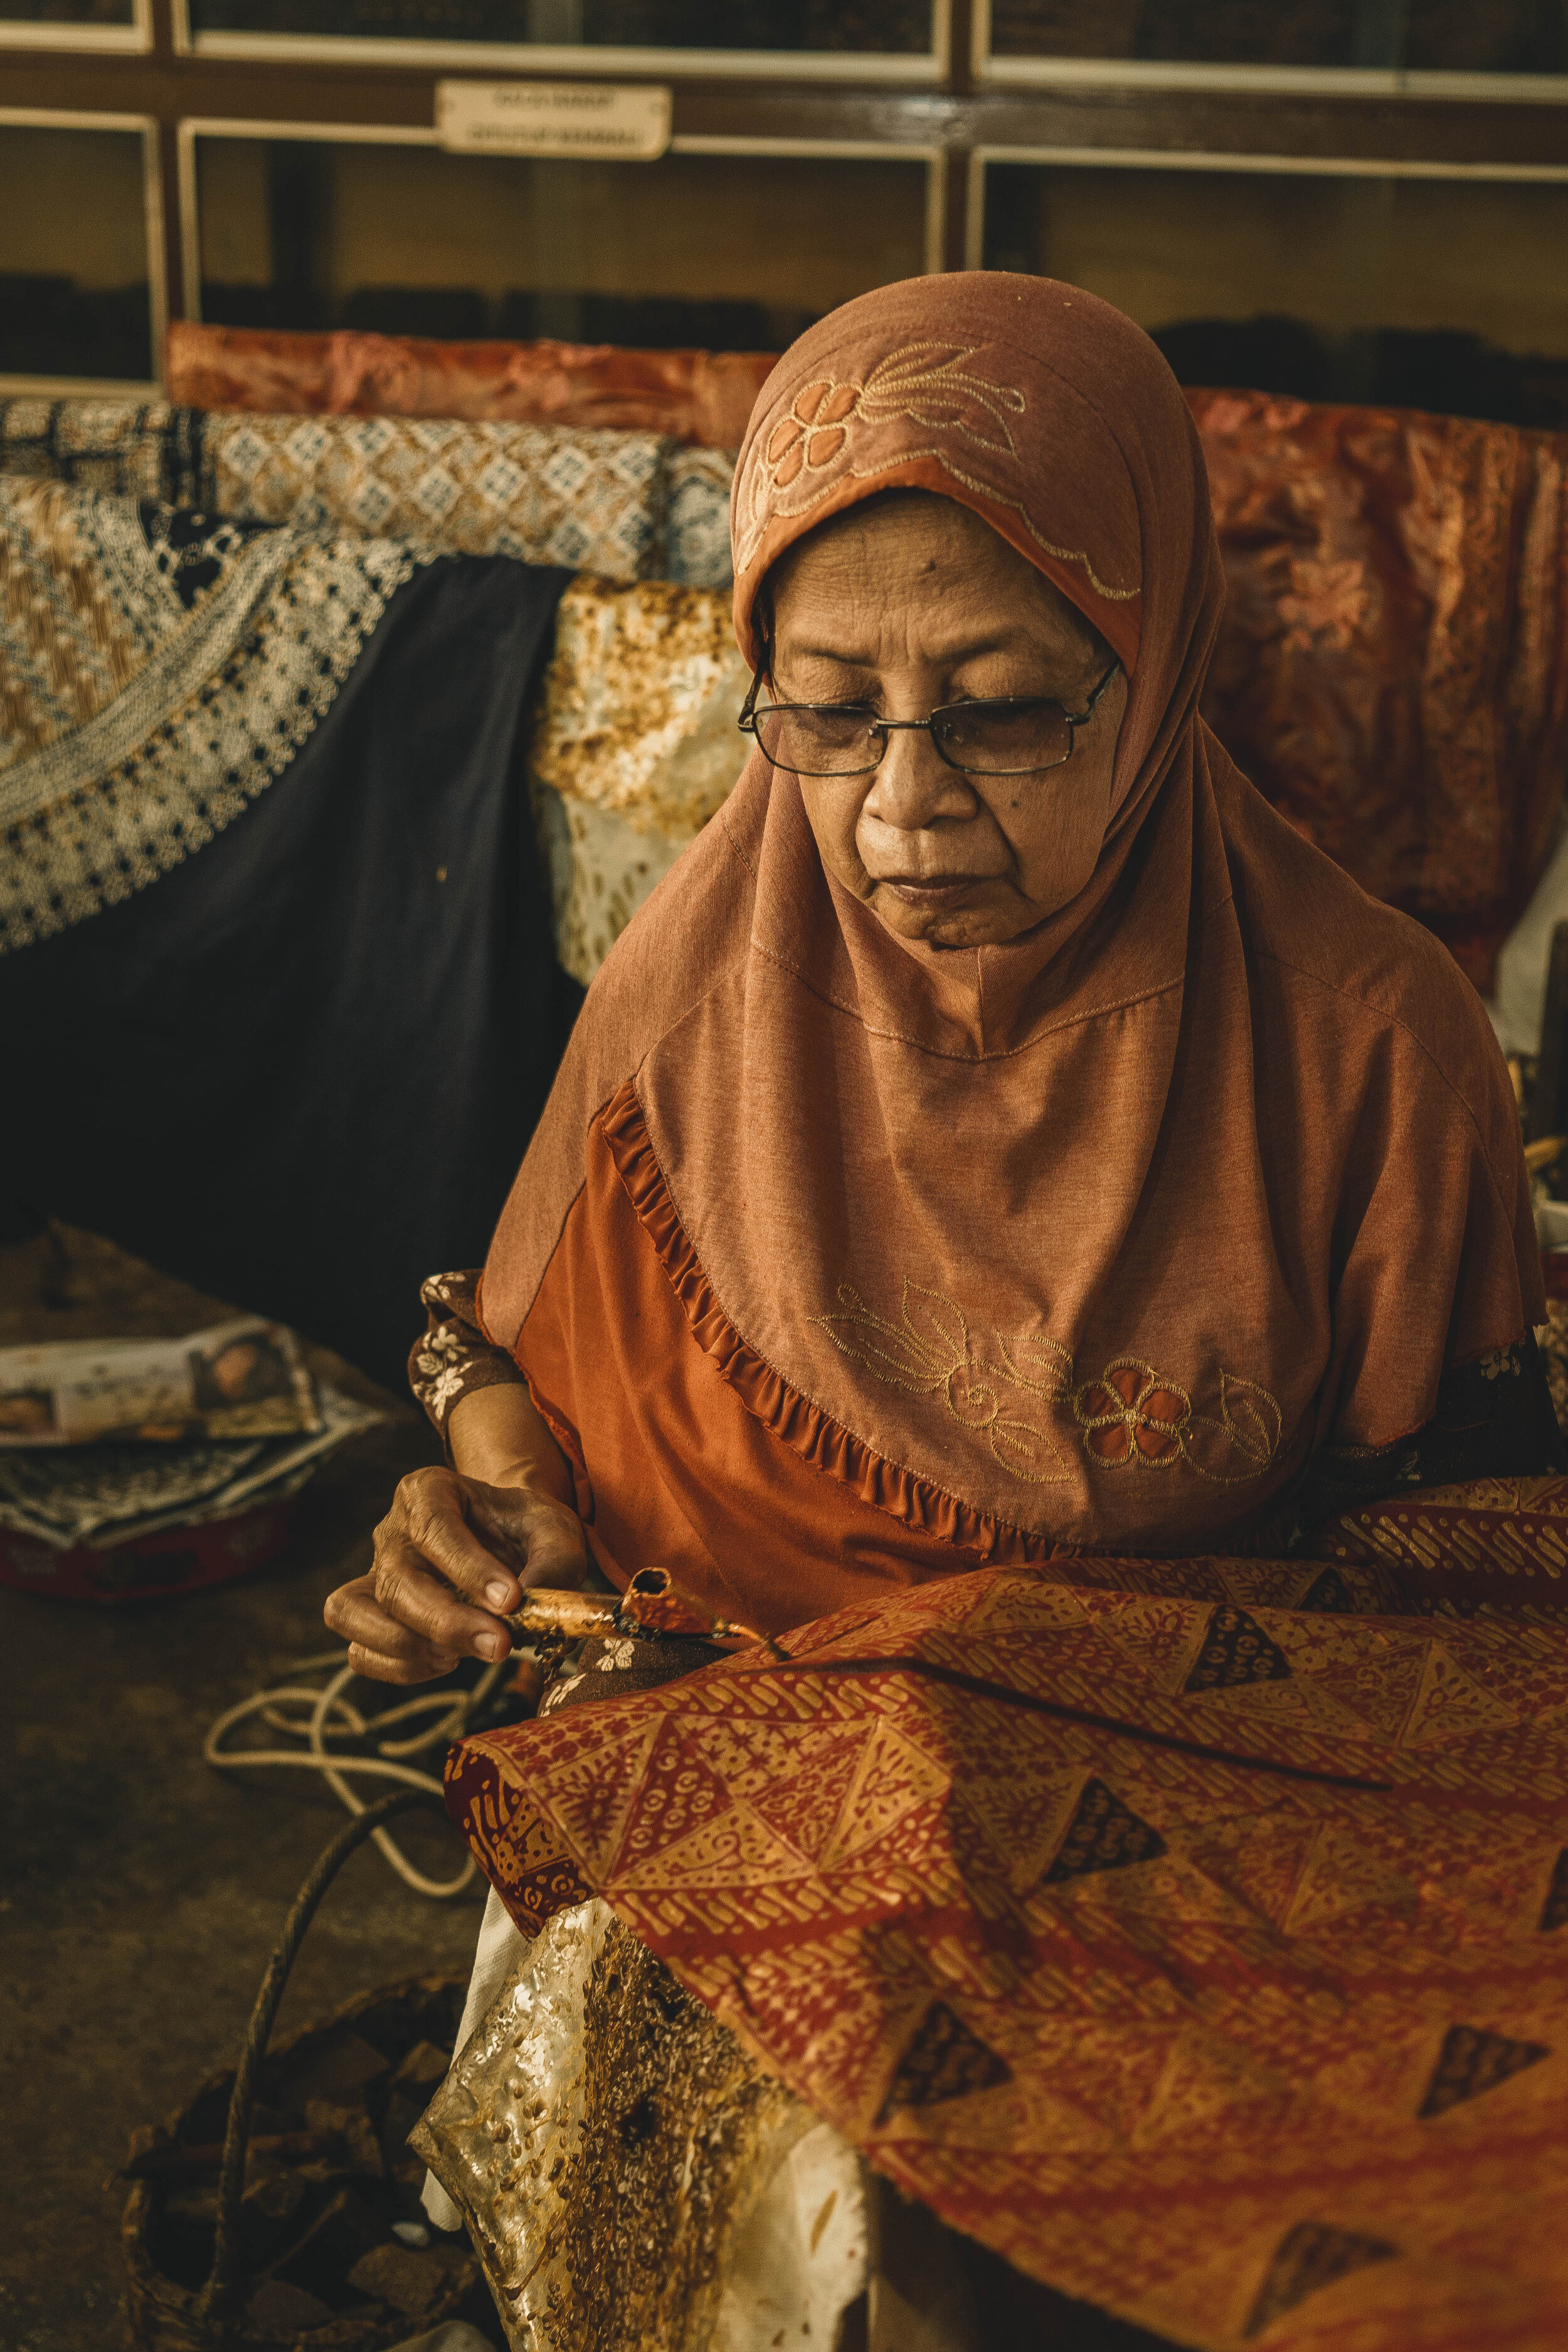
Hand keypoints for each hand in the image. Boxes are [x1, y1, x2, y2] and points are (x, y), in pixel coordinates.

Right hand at [323, 1466, 587, 1683]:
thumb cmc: (527, 1531)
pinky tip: (446, 1661)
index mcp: (429, 1491)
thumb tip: (529, 1606)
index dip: (468, 1569)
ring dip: (408, 1647)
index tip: (511, 1600)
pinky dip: (398, 1667)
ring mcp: (374, 1575)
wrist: (509, 1543)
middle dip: (446, 1622)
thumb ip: (554, 1561)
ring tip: (461, 1656)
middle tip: (500, 1645)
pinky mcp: (371, 1618)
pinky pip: (361, 1651)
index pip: (434, 1526)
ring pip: (353, 1613)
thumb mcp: (555, 1530)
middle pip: (396, 1580)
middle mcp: (392, 1531)